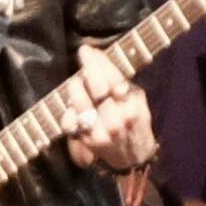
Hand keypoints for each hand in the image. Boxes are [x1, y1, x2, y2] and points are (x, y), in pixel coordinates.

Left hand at [59, 45, 156, 172]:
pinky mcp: (86, 140)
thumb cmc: (135, 122)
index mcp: (132, 106)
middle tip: (83, 53)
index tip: (90, 49)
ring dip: (75, 85)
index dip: (99, 61)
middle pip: (97, 86)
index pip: (114, 78)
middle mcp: (116, 118)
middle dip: (88, 65)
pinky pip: (69, 120)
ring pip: (80, 101)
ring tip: (77, 81)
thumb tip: (99, 57)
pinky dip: (68, 109)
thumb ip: (122, 81)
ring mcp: (100, 130)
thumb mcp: (138, 100)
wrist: (133, 157)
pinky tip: (73, 105)